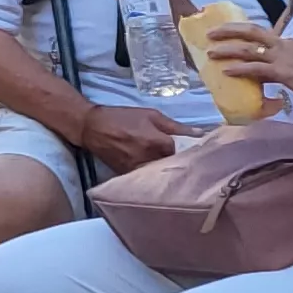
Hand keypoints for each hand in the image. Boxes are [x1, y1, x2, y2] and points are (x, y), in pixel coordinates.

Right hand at [77, 103, 196, 170]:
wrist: (91, 126)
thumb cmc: (122, 117)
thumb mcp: (150, 115)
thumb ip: (175, 126)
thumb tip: (200, 133)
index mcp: (157, 142)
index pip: (180, 152)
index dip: (183, 151)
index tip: (185, 149)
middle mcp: (149, 158)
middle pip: (170, 165)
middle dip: (174, 161)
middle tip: (178, 158)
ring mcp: (137, 168)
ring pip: (158, 173)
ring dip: (162, 169)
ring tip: (165, 165)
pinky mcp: (126, 174)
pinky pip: (144, 177)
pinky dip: (149, 174)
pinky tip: (151, 169)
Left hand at [194, 20, 292, 109]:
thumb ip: (278, 67)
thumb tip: (262, 74)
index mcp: (287, 43)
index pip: (260, 32)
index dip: (241, 30)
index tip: (224, 29)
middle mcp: (284, 45)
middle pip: (251, 32)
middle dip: (228, 31)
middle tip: (210, 33)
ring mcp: (283, 58)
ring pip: (249, 49)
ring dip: (227, 50)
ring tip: (211, 52)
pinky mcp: (283, 72)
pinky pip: (256, 69)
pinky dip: (239, 69)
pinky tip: (226, 72)